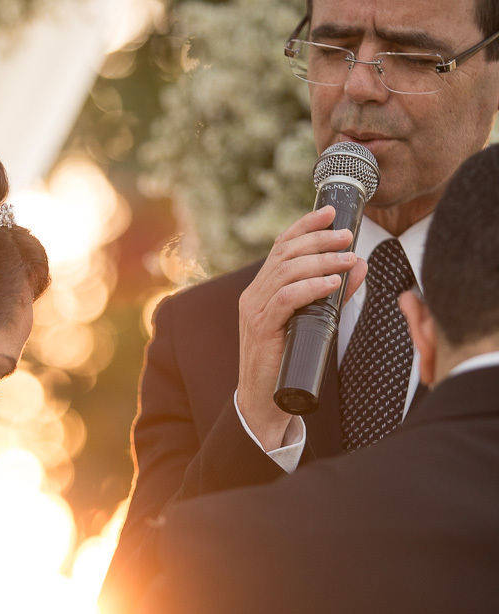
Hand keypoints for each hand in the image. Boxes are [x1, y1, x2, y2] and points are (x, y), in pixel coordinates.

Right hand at [236, 205, 367, 450]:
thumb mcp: (313, 321)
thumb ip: (334, 293)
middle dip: (318, 239)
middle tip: (348, 236)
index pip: (280, 246)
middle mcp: (254, 294)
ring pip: (286, 272)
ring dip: (321, 261)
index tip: (330, 212)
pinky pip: (287, 299)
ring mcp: (255, 310)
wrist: (264, 400)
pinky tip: (332, 283)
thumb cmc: (288, 361)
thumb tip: (359, 265)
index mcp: (262, 289)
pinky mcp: (261, 328)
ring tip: (348, 259)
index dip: (304, 225)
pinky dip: (311, 287)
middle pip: (285, 253)